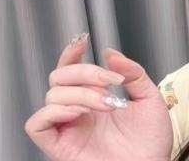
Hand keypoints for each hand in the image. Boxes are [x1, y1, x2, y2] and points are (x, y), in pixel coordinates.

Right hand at [25, 34, 172, 159]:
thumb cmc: (152, 142)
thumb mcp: (149, 99)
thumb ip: (132, 74)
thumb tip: (111, 53)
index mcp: (94, 98)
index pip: (71, 70)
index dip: (71, 53)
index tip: (84, 41)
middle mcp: (78, 111)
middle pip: (59, 77)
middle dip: (85, 73)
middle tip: (110, 82)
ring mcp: (68, 128)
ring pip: (52, 96)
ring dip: (82, 93)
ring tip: (107, 104)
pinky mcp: (59, 146)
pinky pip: (37, 124)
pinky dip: (55, 111)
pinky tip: (81, 112)